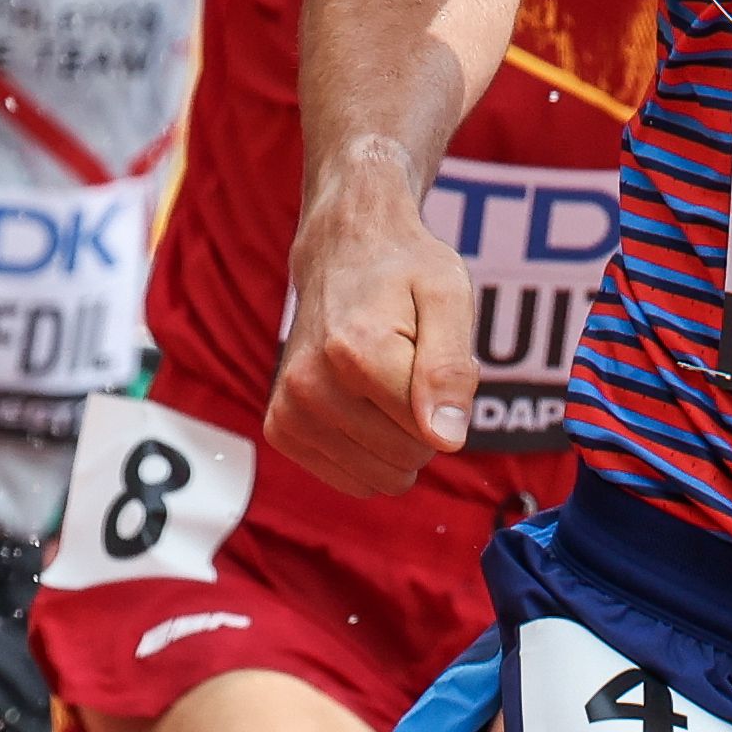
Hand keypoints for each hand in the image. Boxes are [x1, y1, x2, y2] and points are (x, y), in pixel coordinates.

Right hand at [268, 155, 477, 496]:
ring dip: (396, 441)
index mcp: (358, 352)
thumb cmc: (404, 272)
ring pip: (379, 477)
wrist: (341, 251)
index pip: (429, 432)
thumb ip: (451, 368)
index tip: (429, 356)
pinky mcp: (280, 427)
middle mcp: (311, 384)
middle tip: (408, 368)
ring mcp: (290, 409)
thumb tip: (447, 440)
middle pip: (405, 457)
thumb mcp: (448, 297)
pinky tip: (361, 405)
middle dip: (423, 423)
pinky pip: (350, 480)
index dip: (447, 401)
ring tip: (383, 384)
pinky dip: (368, 454)